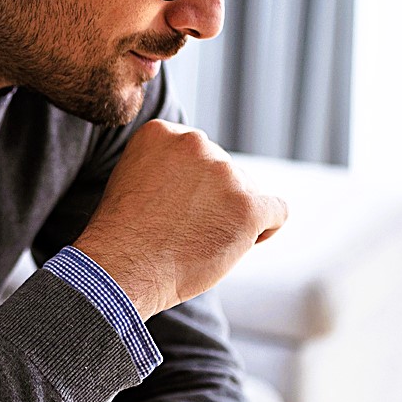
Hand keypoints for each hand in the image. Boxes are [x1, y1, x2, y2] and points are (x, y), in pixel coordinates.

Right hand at [71, 120, 286, 319]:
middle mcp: (196, 144)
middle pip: (224, 171)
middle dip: (213, 200)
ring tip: (200, 241)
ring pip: (247, 192)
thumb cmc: (125, 236)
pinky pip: (277, 211)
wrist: (124, 269)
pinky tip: (243, 241)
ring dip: (232, 217)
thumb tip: (202, 176)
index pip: (198, 153)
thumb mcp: (134, 178)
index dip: (193, 184)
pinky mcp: (248, 205)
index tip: (174, 208)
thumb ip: (167, 164)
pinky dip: (265, 228)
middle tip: (185, 230)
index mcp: (163, 133)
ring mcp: (225, 173)